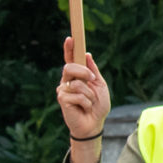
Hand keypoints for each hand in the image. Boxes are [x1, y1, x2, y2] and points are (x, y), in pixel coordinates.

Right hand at [57, 39, 110, 162]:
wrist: (95, 124)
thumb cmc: (97, 105)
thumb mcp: (100, 85)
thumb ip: (93, 70)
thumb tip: (87, 54)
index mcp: (77, 75)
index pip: (70, 59)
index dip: (69, 48)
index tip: (70, 38)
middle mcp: (68, 81)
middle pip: (69, 67)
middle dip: (83, 72)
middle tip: (93, 80)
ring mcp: (63, 90)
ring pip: (76, 83)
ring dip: (89, 94)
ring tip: (89, 103)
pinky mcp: (62, 100)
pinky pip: (77, 95)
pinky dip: (86, 102)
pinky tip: (84, 108)